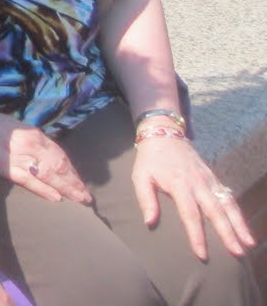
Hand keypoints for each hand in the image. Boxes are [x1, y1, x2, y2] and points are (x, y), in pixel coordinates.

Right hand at [0, 108, 92, 204]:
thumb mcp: (15, 128)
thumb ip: (30, 141)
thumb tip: (43, 155)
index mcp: (34, 134)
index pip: (60, 155)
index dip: (72, 170)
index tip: (80, 182)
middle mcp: (32, 144)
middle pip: (59, 166)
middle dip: (74, 182)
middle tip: (86, 197)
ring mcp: (20, 156)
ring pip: (50, 175)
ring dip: (67, 189)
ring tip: (79, 200)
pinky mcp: (7, 168)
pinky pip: (31, 181)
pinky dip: (45, 190)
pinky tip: (57, 198)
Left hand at [131, 134, 255, 260]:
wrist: (164, 133)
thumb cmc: (150, 160)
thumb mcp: (140, 176)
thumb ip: (146, 199)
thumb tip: (150, 222)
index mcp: (179, 184)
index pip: (190, 214)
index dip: (197, 235)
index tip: (202, 254)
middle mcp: (198, 183)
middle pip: (216, 211)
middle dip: (227, 233)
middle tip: (237, 253)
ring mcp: (209, 180)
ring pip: (227, 204)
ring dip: (239, 224)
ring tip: (248, 244)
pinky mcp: (214, 178)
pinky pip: (229, 197)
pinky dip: (238, 212)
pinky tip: (244, 226)